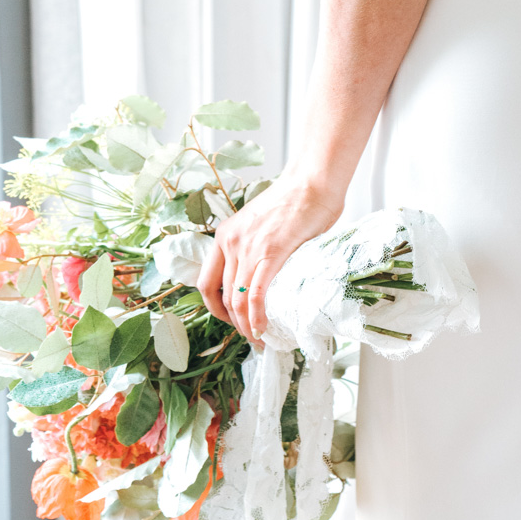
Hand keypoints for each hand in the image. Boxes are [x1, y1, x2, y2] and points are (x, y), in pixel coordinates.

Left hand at [197, 167, 343, 343]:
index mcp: (225, 235)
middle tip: (251, 336)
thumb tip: (266, 279)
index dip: (215, 308)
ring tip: (260, 340)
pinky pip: (255, 295)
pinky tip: (264, 329)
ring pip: (236, 301)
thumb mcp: (263, 224)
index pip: (206, 282)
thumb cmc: (297, 200)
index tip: (232, 320)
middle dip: (234, 324)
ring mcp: (249, 248)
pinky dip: (257, 318)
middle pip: (221, 296)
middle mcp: (230, 242)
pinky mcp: (271, 252)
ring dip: (246, 327)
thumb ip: (256, 248)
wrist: (314, 180)